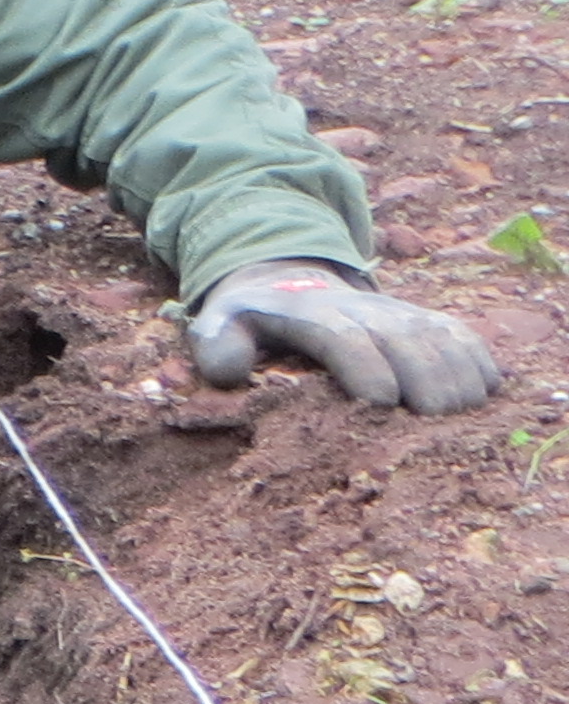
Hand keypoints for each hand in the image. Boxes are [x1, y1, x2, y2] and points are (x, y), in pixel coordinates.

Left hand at [186, 259, 497, 415]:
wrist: (285, 281)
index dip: (367, 366)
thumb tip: (231, 372)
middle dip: (425, 377)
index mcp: (312, 315)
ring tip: (464, 415)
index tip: (382, 402)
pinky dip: (479, 359)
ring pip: (441, 336)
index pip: (345, 337)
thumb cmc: (250, 320)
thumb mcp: (217, 327)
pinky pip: (462, 335)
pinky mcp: (424, 320)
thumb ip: (217, 348)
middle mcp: (364, 310)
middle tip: (436, 421)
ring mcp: (399, 313)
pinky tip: (487, 391)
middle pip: (406, 339)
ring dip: (459, 372)